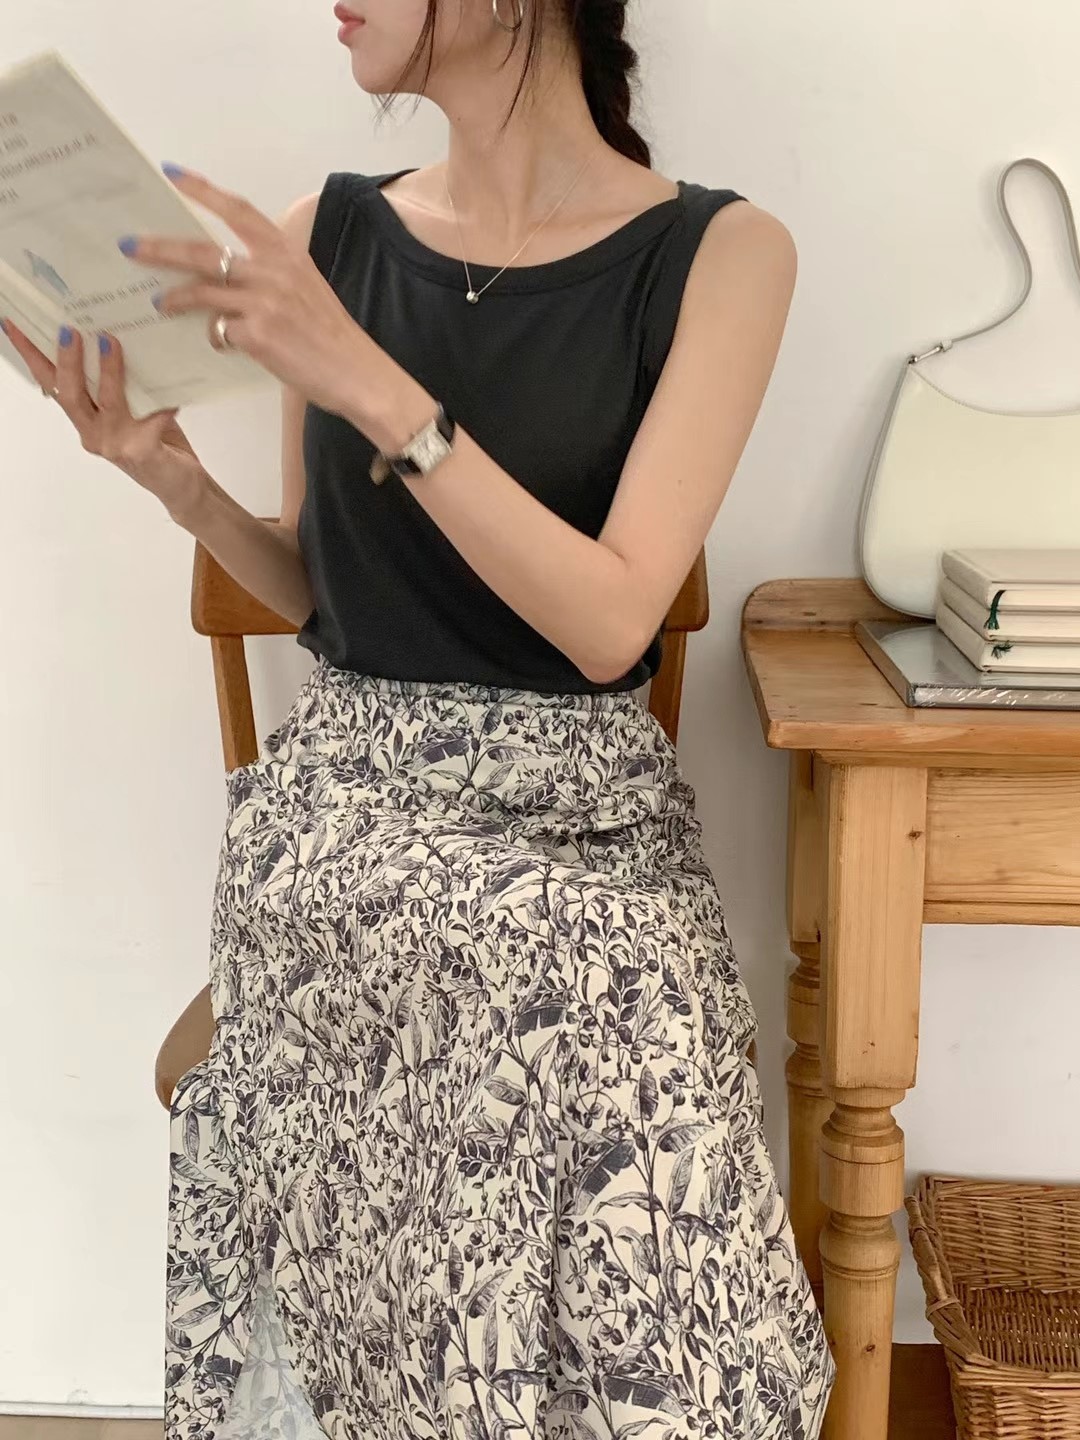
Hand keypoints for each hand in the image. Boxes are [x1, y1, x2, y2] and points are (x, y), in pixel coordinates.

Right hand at [0, 318, 207, 519]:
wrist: (180, 487)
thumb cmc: (157, 444)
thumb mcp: (132, 409)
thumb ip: (119, 384)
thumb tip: (111, 336)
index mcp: (87, 420)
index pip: (53, 384)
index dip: (32, 356)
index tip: (14, 326)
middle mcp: (95, 434)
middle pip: (70, 394)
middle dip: (67, 360)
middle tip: (69, 330)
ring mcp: (116, 445)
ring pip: (105, 403)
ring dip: (107, 371)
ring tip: (109, 342)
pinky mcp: (142, 452)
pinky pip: (151, 423)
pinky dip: (163, 407)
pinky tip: (172, 397)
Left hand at [123, 165, 382, 417]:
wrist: (358, 373)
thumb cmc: (332, 334)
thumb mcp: (307, 287)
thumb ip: (271, 271)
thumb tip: (227, 272)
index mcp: (287, 252)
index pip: (238, 210)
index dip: (202, 189)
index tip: (171, 173)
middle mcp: (273, 270)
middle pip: (203, 251)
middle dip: (160, 247)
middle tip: (129, 245)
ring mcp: (264, 302)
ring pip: (202, 291)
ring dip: (173, 297)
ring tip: (157, 302)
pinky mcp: (258, 335)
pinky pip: (219, 330)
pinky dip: (215, 337)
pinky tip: (219, 342)